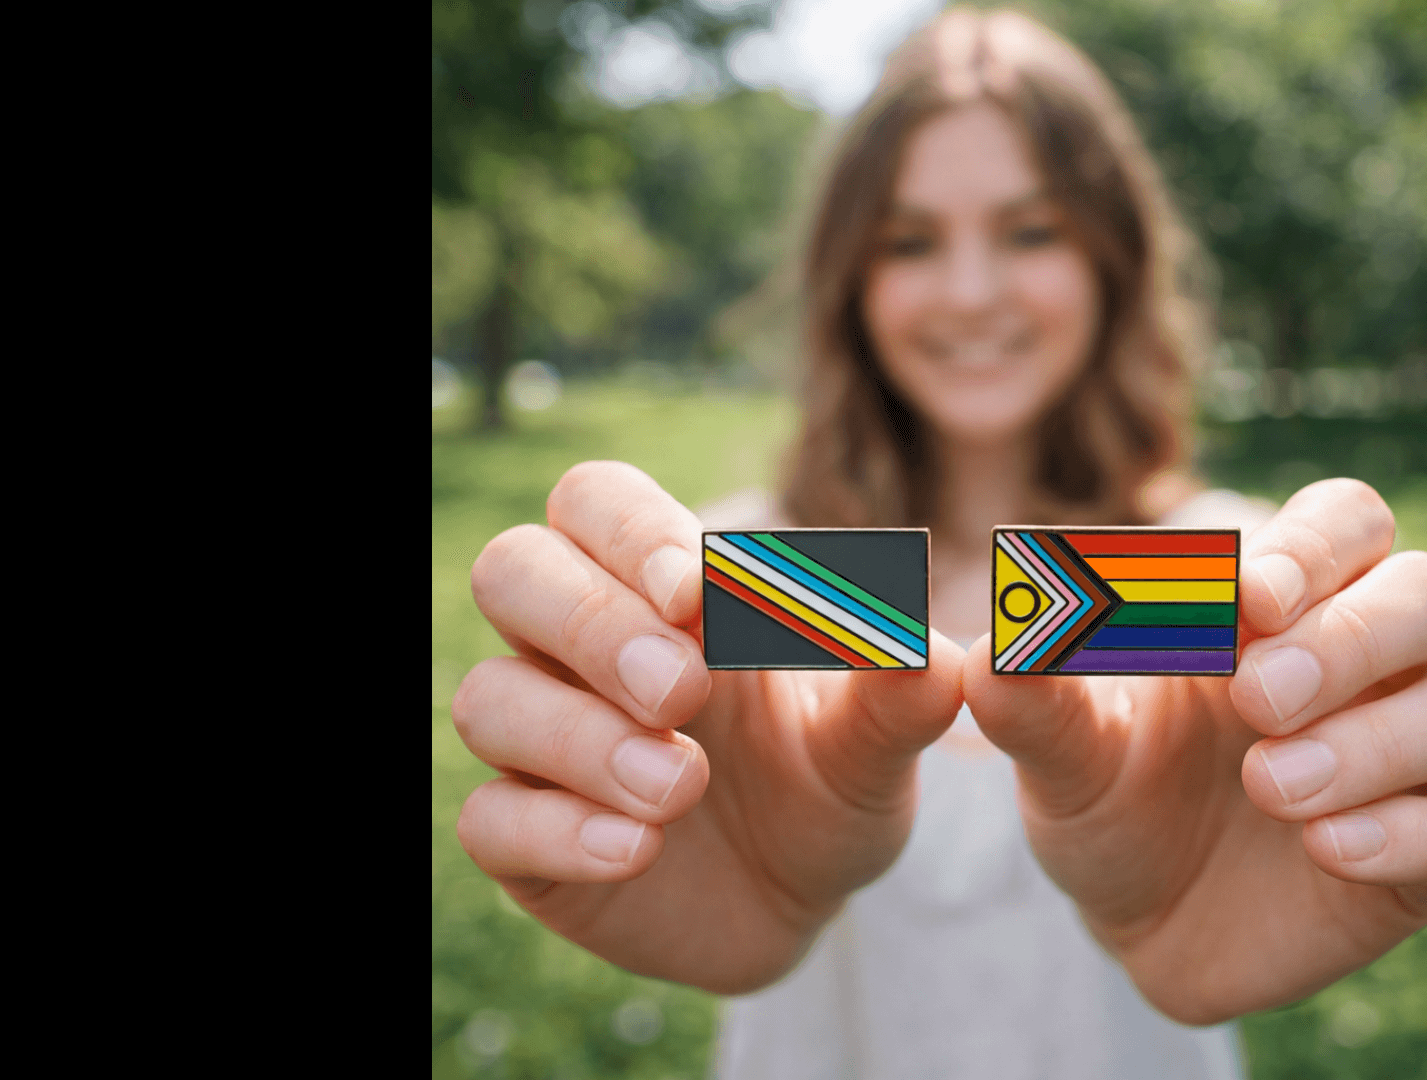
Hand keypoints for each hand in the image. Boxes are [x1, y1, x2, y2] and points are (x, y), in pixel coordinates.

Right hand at [453, 461, 964, 992]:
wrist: (796, 907)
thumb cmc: (821, 789)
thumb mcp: (874, 747)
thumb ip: (899, 695)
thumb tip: (937, 653)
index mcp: (654, 589)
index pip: (595, 502)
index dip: (630, 531)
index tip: (700, 593)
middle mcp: (575, 651)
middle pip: (512, 570)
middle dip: (591, 622)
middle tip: (681, 690)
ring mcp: (538, 744)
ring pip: (489, 697)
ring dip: (580, 736)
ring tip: (680, 791)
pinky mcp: (522, 840)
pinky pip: (489, 820)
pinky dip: (558, 831)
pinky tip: (636, 850)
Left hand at [962, 479, 1426, 1023]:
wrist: (1128, 921)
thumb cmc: (1104, 799)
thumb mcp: (1057, 751)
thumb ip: (1033, 694)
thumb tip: (998, 637)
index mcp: (1277, 610)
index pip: (1345, 523)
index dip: (1313, 545)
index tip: (1247, 596)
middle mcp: (1359, 669)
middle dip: (1351, 636)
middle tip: (1256, 696)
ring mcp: (1401, 760)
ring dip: (1371, 742)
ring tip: (1267, 786)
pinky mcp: (1420, 856)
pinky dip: (1400, 833)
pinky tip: (1324, 849)